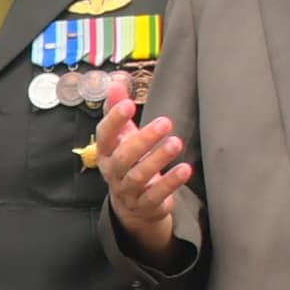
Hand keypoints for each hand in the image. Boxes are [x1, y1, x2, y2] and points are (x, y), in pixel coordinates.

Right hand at [97, 95, 190, 255]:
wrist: (134, 205)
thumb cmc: (129, 162)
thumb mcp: (122, 136)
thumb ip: (118, 110)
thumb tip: (116, 83)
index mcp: (105, 153)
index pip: (104, 135)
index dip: (114, 120)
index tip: (128, 104)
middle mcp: (113, 172)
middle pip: (122, 157)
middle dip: (143, 140)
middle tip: (165, 122)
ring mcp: (128, 191)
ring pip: (138, 176)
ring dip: (157, 159)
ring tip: (176, 142)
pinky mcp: (145, 204)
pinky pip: (156, 195)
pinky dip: (170, 182)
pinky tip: (185, 169)